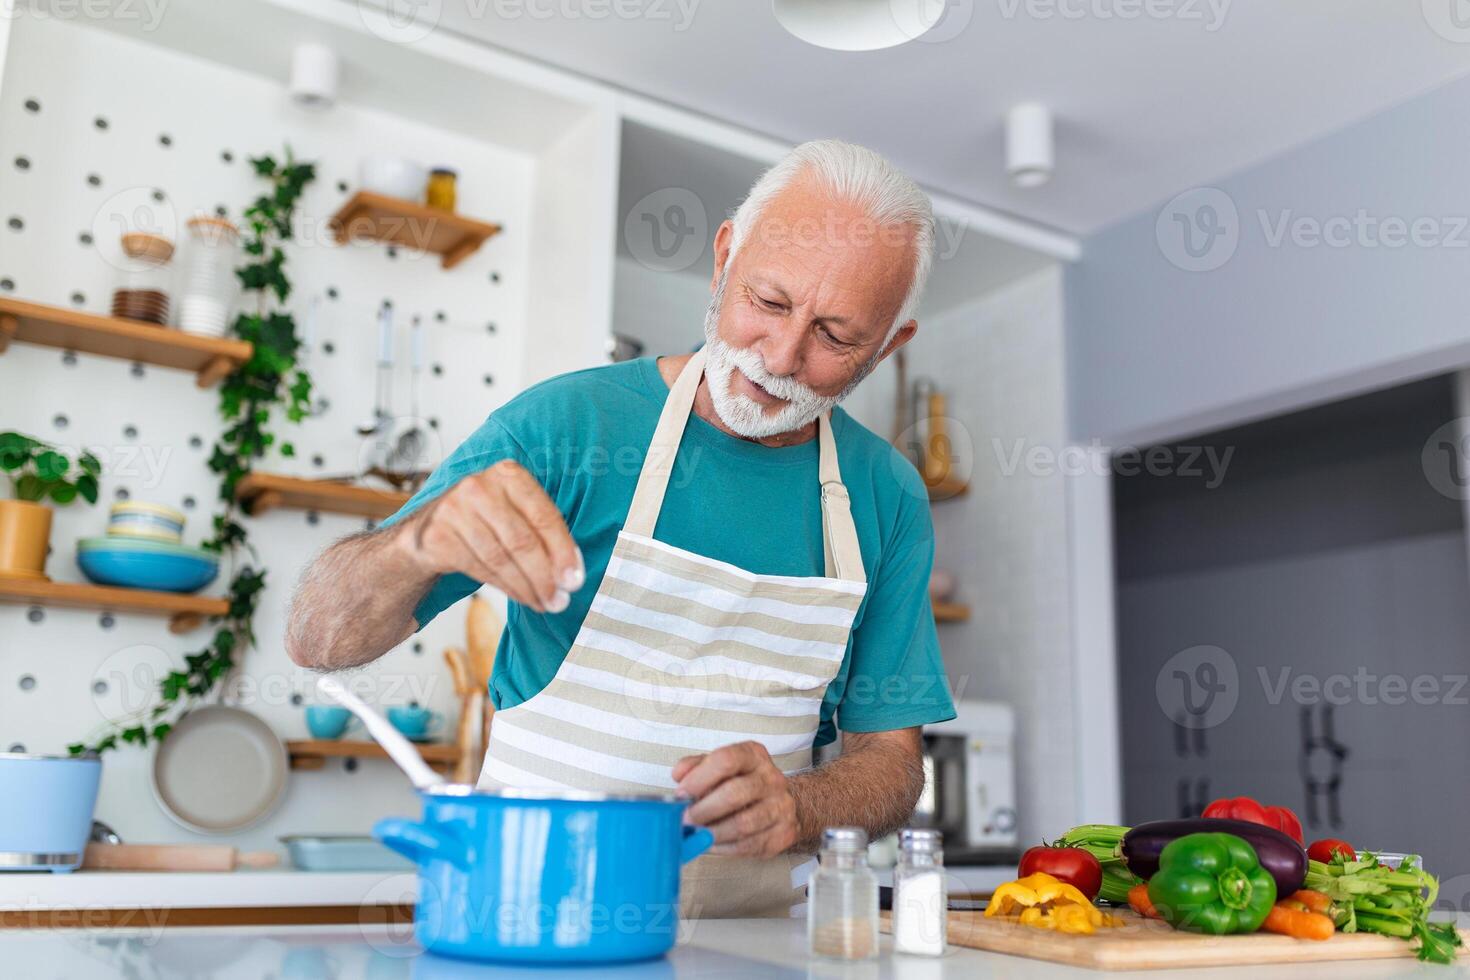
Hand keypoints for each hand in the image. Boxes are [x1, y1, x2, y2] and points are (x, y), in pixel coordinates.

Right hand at [399, 459, 582, 612]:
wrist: (429, 528)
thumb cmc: (485, 521)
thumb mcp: (515, 514)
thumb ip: (543, 535)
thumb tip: (571, 574)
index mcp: (508, 475)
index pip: (544, 516)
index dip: (563, 551)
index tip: (574, 579)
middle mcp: (480, 487)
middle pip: (522, 541)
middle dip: (545, 577)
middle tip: (560, 601)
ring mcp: (455, 509)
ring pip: (501, 559)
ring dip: (527, 587)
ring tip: (544, 603)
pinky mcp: (438, 535)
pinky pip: (480, 568)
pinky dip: (506, 587)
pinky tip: (521, 596)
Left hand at [673, 741, 797, 857]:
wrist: (780, 804)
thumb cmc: (741, 783)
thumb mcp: (719, 767)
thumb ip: (695, 766)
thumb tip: (679, 775)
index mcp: (753, 755)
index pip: (726, 760)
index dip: (699, 778)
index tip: (681, 795)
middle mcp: (772, 778)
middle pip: (734, 793)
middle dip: (703, 810)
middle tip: (684, 821)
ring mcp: (781, 806)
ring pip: (742, 824)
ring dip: (712, 833)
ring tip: (694, 835)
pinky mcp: (784, 833)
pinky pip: (749, 845)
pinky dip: (723, 847)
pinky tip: (710, 844)